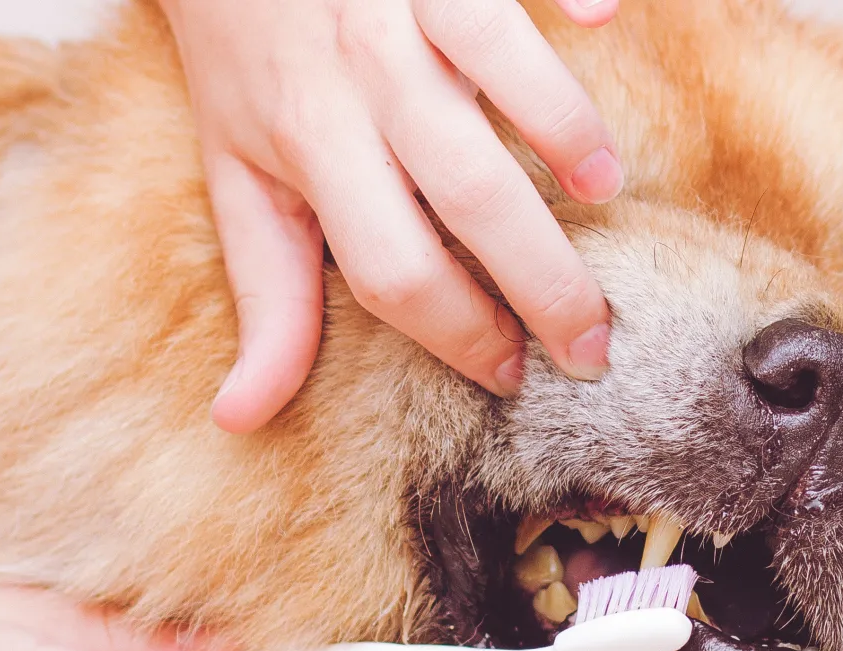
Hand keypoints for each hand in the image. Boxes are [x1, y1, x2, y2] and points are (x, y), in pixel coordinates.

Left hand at [167, 0, 625, 432]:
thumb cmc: (242, 55)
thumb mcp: (236, 174)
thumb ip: (264, 293)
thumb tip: (242, 416)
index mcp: (312, 148)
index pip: (394, 270)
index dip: (458, 335)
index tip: (507, 376)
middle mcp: (363, 79)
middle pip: (472, 197)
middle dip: (546, 284)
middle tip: (595, 344)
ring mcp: (407, 7)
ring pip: (505, 74)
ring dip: (569, 136)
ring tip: (606, 193)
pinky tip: (603, 17)